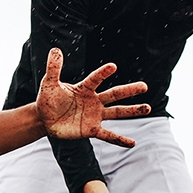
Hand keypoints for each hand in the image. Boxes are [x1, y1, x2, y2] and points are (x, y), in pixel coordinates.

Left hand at [36, 48, 150, 146]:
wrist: (44, 119)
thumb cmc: (48, 99)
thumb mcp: (49, 83)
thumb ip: (54, 68)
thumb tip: (55, 49)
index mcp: (84, 88)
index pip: (95, 79)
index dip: (102, 73)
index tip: (112, 66)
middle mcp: (94, 100)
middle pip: (114, 94)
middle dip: (129, 90)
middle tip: (144, 86)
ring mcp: (95, 115)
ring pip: (117, 112)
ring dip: (132, 110)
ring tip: (147, 107)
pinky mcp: (91, 129)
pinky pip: (108, 135)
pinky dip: (120, 139)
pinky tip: (132, 143)